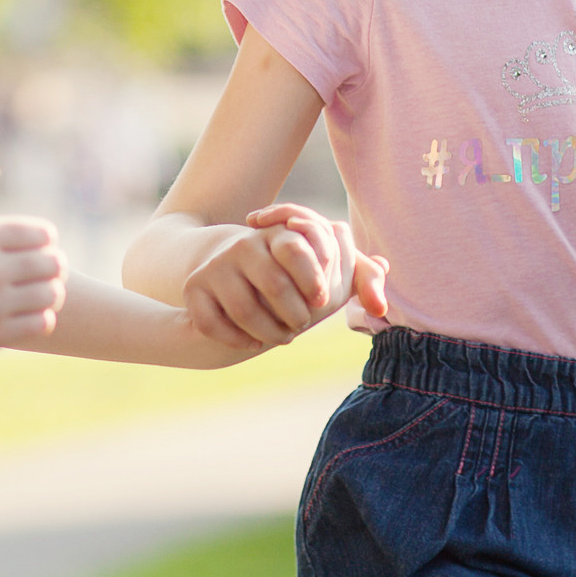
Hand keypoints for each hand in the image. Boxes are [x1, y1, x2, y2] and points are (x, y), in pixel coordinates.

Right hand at [0, 216, 66, 357]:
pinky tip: (26, 316)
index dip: (45, 244)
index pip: (44, 234)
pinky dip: (40, 319)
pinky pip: (42, 322)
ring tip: (36, 297)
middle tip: (41, 277)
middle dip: (52, 269)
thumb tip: (51, 243)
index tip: (35, 253)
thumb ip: (2, 238)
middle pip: (54, 263)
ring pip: (52, 294)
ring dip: (49, 295)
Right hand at [184, 204, 387, 350]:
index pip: (299, 250)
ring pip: (246, 312)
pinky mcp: (194, 289)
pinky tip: (252, 341)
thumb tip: (382, 293)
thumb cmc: (288, 270)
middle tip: (301, 326)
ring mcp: (215, 267)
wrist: (224, 263)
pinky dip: (237, 340)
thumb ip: (358, 275)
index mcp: (279, 234)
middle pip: (275, 288)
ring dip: (269, 333)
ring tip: (281, 337)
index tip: (320, 301)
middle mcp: (244, 245)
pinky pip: (214, 324)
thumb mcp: (322, 265)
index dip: (314, 280)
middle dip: (294, 317)